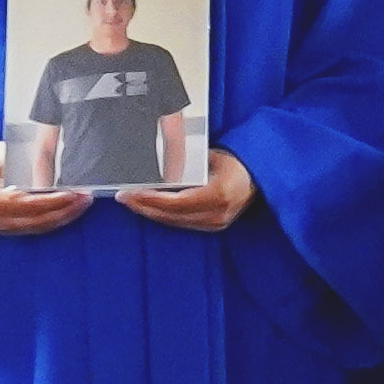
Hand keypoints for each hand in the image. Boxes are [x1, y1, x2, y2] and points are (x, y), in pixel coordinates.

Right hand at [0, 140, 92, 238]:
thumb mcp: (8, 156)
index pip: (29, 204)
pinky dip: (55, 219)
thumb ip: (29, 167)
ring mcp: (2, 226)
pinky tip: (71, 210)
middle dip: (65, 210)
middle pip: (37, 220)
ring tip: (83, 203)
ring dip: (64, 216)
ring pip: (40, 226)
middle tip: (86, 198)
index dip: (53, 201)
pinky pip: (37, 227)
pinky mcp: (10, 228)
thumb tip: (55, 176)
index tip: (73, 194)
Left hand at [113, 148, 257, 234]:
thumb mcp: (210, 156)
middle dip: (143, 206)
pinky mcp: (213, 227)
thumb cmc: (236, 161)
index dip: (149, 199)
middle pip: (171, 216)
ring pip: (174, 222)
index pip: (174, 203)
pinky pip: (182, 223)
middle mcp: (216, 214)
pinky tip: (150, 208)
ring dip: (150, 212)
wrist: (260, 176)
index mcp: (217, 195)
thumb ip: (185, 163)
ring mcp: (215, 223)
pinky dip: (163, 215)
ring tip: (131, 202)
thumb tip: (156, 163)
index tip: (129, 193)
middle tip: (123, 197)